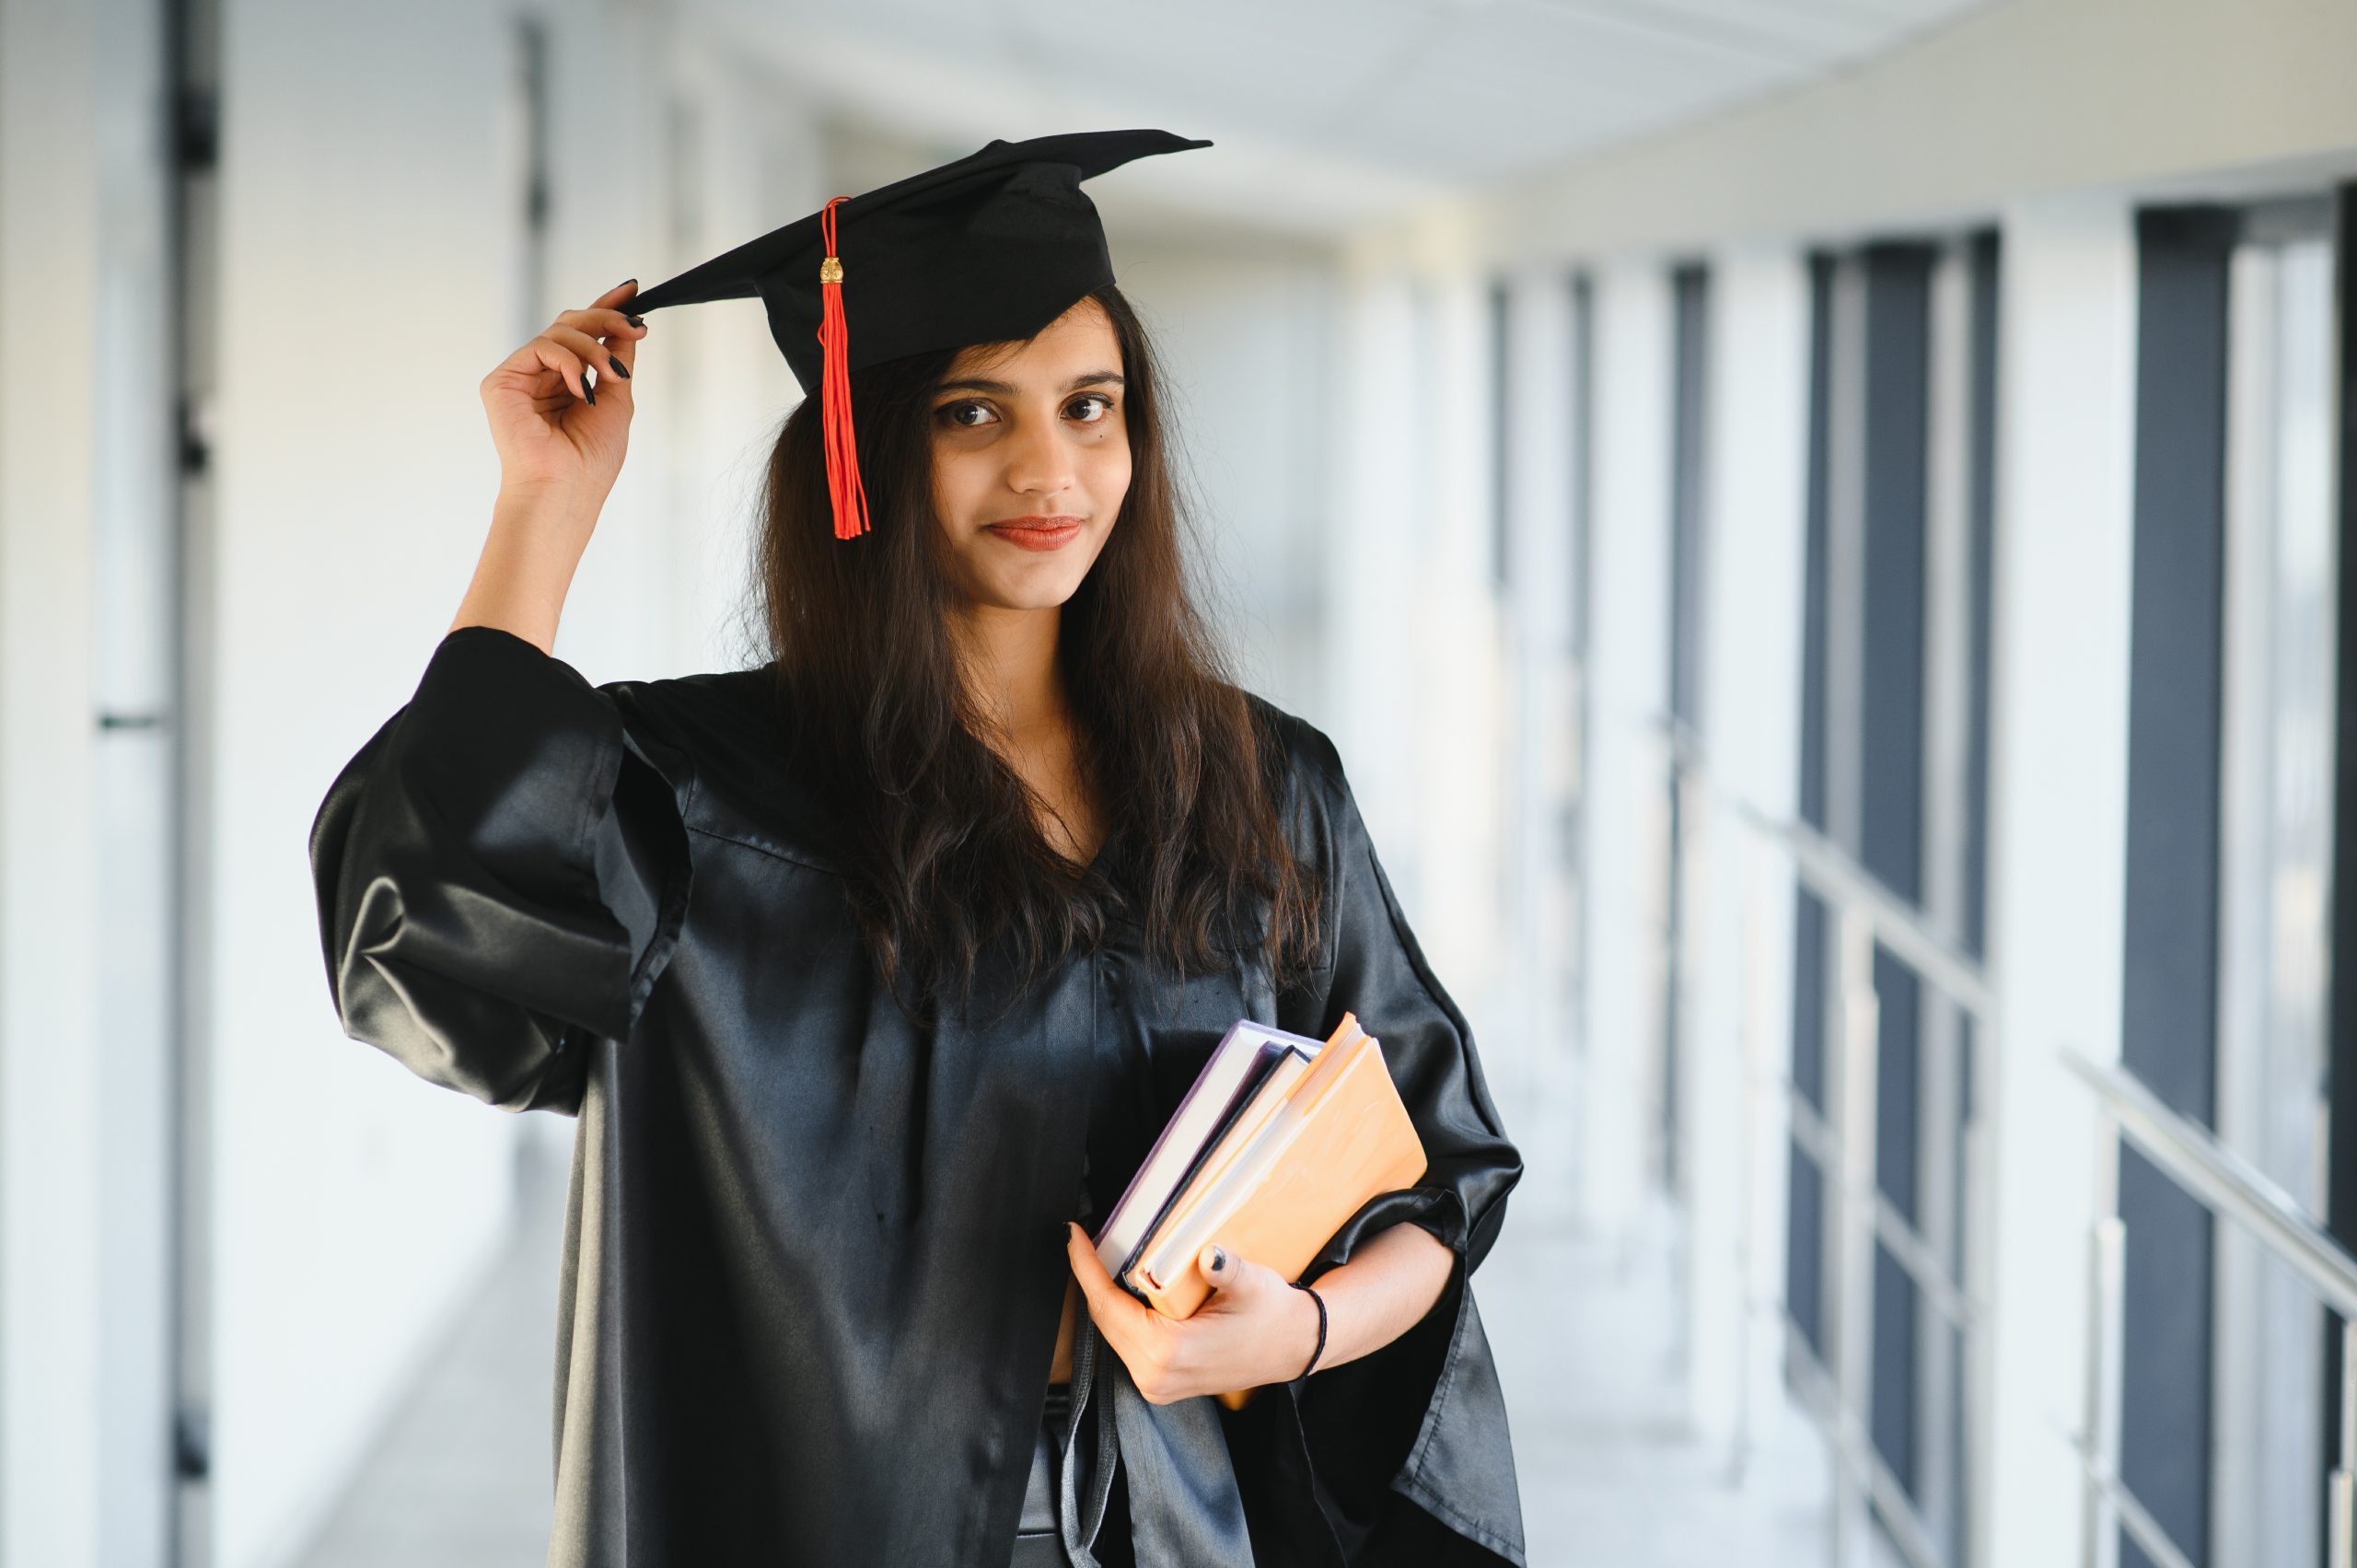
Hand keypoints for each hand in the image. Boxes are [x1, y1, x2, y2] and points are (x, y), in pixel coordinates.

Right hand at [479, 279, 646, 502]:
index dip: (606, 307)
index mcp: (568, 383)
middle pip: (572, 324)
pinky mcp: (502, 382)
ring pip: (560, 331)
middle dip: (607, 319)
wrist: (565, 491)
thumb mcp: (618, 399)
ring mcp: (521, 377)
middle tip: (635, 325)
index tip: (633, 289)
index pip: (584, 335)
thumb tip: (629, 324)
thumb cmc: (590, 461)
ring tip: (611, 376)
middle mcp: (542, 377)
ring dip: (594, 348)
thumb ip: (618, 359)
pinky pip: (541, 346)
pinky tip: (582, 387)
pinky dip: (569, 361)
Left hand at [1065, 1223, 1319, 1405]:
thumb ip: (1226, 1269)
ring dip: (1102, 1296)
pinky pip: (1126, 1343)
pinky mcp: (1162, 1383)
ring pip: (1111, 1333)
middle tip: (1081, 1239)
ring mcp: (1157, 1385)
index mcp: (1169, 1352)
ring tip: (1096, 1257)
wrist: (1295, 1346)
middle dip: (1089, 1278)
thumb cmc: (1274, 1315)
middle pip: (1104, 1320)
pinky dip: (1118, 1314)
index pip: (1108, 1305)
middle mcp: (1156, 1376)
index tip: (1074, 1235)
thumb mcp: (1252, 1285)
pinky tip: (1119, 1288)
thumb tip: (1208, 1256)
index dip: (1086, 1267)